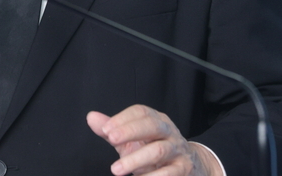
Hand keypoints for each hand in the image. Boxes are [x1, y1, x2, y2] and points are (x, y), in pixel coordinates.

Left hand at [87, 105, 222, 175]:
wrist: (190, 166)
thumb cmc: (153, 149)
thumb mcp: (132, 139)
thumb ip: (113, 129)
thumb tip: (91, 117)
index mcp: (156, 120)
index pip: (141, 112)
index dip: (123, 118)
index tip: (106, 129)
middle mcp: (168, 131)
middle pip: (152, 125)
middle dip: (131, 131)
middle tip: (111, 139)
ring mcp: (177, 150)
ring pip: (158, 151)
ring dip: (136, 160)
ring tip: (116, 169)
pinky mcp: (183, 168)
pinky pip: (169, 173)